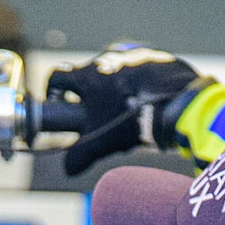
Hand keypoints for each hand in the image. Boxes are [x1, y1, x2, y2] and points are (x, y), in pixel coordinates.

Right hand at [46, 45, 201, 174]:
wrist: (172, 101)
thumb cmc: (129, 119)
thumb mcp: (99, 143)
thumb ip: (78, 156)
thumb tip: (69, 168)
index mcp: (87, 75)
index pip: (57, 76)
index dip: (52, 92)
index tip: (57, 105)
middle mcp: (106, 58)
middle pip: (87, 77)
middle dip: (87, 97)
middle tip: (95, 118)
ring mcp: (131, 55)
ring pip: (114, 75)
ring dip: (113, 92)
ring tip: (125, 115)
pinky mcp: (154, 57)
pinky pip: (139, 72)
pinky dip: (137, 86)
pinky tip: (146, 105)